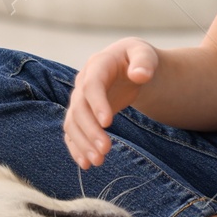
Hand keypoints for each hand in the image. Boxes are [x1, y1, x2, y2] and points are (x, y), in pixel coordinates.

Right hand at [64, 38, 157, 169]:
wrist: (127, 64)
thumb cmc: (136, 58)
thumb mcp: (143, 53)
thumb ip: (143, 62)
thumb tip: (140, 75)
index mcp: (97, 65)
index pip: (92, 85)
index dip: (97, 104)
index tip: (108, 123)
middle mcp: (82, 83)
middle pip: (79, 108)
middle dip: (90, 131)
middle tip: (105, 150)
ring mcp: (79, 99)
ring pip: (72, 123)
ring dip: (82, 143)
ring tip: (97, 162)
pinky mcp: (81, 114)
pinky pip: (72, 132)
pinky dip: (76, 148)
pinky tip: (85, 163)